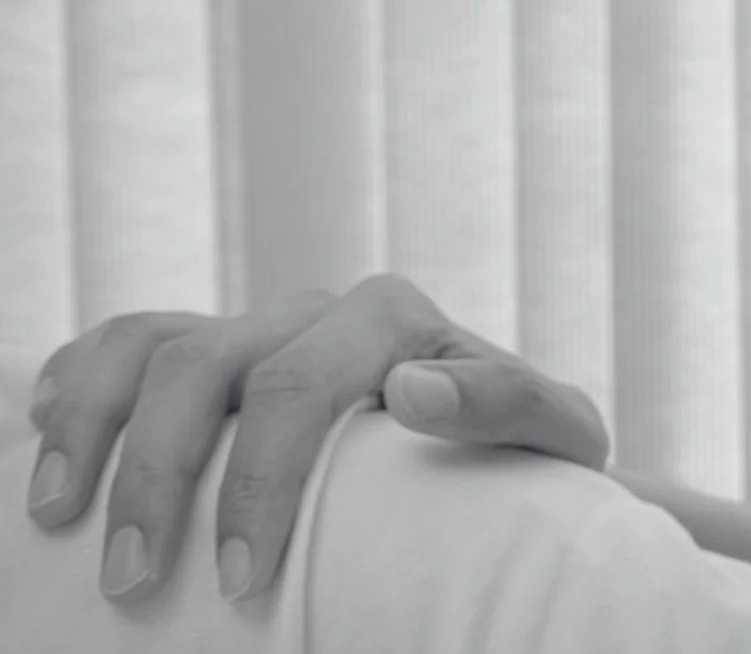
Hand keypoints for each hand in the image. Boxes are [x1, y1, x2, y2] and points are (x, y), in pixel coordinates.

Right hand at [25, 274, 607, 604]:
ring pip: (152, 346)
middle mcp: (318, 310)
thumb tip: (413, 389)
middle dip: (161, 476)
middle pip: (209, 367)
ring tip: (58, 519)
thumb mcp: (555, 433)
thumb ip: (509, 402)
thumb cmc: (526, 452)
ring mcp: (260, 325)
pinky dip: (77, 376)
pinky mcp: (219, 349)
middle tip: (135, 582)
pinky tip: (39, 425)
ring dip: (93, 428)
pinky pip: (128, 338)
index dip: (257, 479)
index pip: (300, 384)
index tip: (242, 578)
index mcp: (395, 319)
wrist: (502, 441)